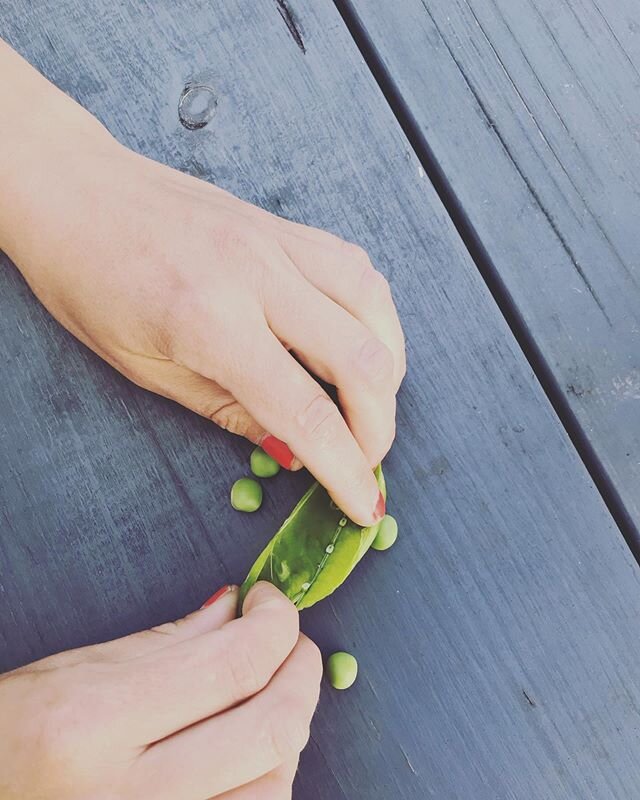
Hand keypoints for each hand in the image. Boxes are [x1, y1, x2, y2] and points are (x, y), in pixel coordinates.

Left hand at [0, 58, 404, 524]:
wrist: (72, 191)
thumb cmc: (88, 280)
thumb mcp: (146, 369)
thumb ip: (228, 411)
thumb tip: (290, 448)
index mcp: (210, 322)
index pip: (305, 411)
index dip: (345, 469)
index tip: (363, 503)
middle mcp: (257, 276)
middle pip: (362, 360)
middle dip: (379, 426)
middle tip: (366, 456)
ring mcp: (276, 242)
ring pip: (373, 307)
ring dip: (389, 368)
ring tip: (373, 404)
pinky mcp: (283, 226)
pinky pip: (356, 268)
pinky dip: (373, 315)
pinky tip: (362, 340)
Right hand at [0, 583, 320, 799]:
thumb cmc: (11, 736)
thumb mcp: (76, 670)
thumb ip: (170, 640)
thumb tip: (236, 609)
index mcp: (94, 724)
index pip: (233, 666)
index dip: (274, 624)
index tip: (271, 604)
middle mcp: (130, 797)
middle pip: (272, 730)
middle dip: (301, 671)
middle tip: (290, 642)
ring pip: (276, 787)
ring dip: (288, 728)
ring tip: (266, 695)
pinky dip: (267, 776)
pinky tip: (248, 748)